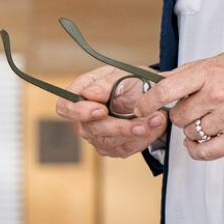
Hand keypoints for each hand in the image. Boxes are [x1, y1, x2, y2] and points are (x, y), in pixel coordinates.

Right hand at [54, 65, 170, 159]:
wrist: (152, 95)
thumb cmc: (131, 81)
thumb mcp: (121, 75)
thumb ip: (104, 85)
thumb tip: (89, 93)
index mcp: (80, 95)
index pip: (65, 107)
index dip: (79, 112)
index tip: (101, 110)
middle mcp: (85, 119)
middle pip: (91, 130)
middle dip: (120, 127)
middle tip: (142, 123)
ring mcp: (98, 136)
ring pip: (111, 143)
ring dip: (137, 133)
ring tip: (157, 119)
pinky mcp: (113, 148)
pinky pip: (126, 149)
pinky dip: (143, 139)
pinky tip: (154, 126)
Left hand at [143, 50, 223, 161]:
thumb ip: (193, 71)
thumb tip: (162, 78)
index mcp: (210, 72)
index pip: (165, 89)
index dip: (147, 101)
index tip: (141, 107)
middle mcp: (217, 95)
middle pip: (178, 115)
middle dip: (181, 115)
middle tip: (194, 110)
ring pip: (191, 132)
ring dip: (194, 130)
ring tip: (209, 121)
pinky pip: (205, 152)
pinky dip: (197, 150)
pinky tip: (199, 143)